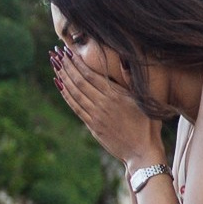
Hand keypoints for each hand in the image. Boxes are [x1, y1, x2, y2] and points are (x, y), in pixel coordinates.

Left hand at [51, 47, 166, 167]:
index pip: (90, 75)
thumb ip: (131, 78)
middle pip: (79, 82)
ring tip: (55, 65)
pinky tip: (59, 85)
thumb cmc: (147, 125)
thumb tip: (124, 59)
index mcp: (115, 95)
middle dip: (66, 66)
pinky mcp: (93, 127)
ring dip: (63, 78)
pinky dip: (66, 95)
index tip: (68, 51)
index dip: (77, 62)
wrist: (142, 152)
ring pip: (75, 94)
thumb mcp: (143, 99)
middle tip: (56, 54)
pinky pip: (76, 108)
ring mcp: (96, 116)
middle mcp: (103, 104)